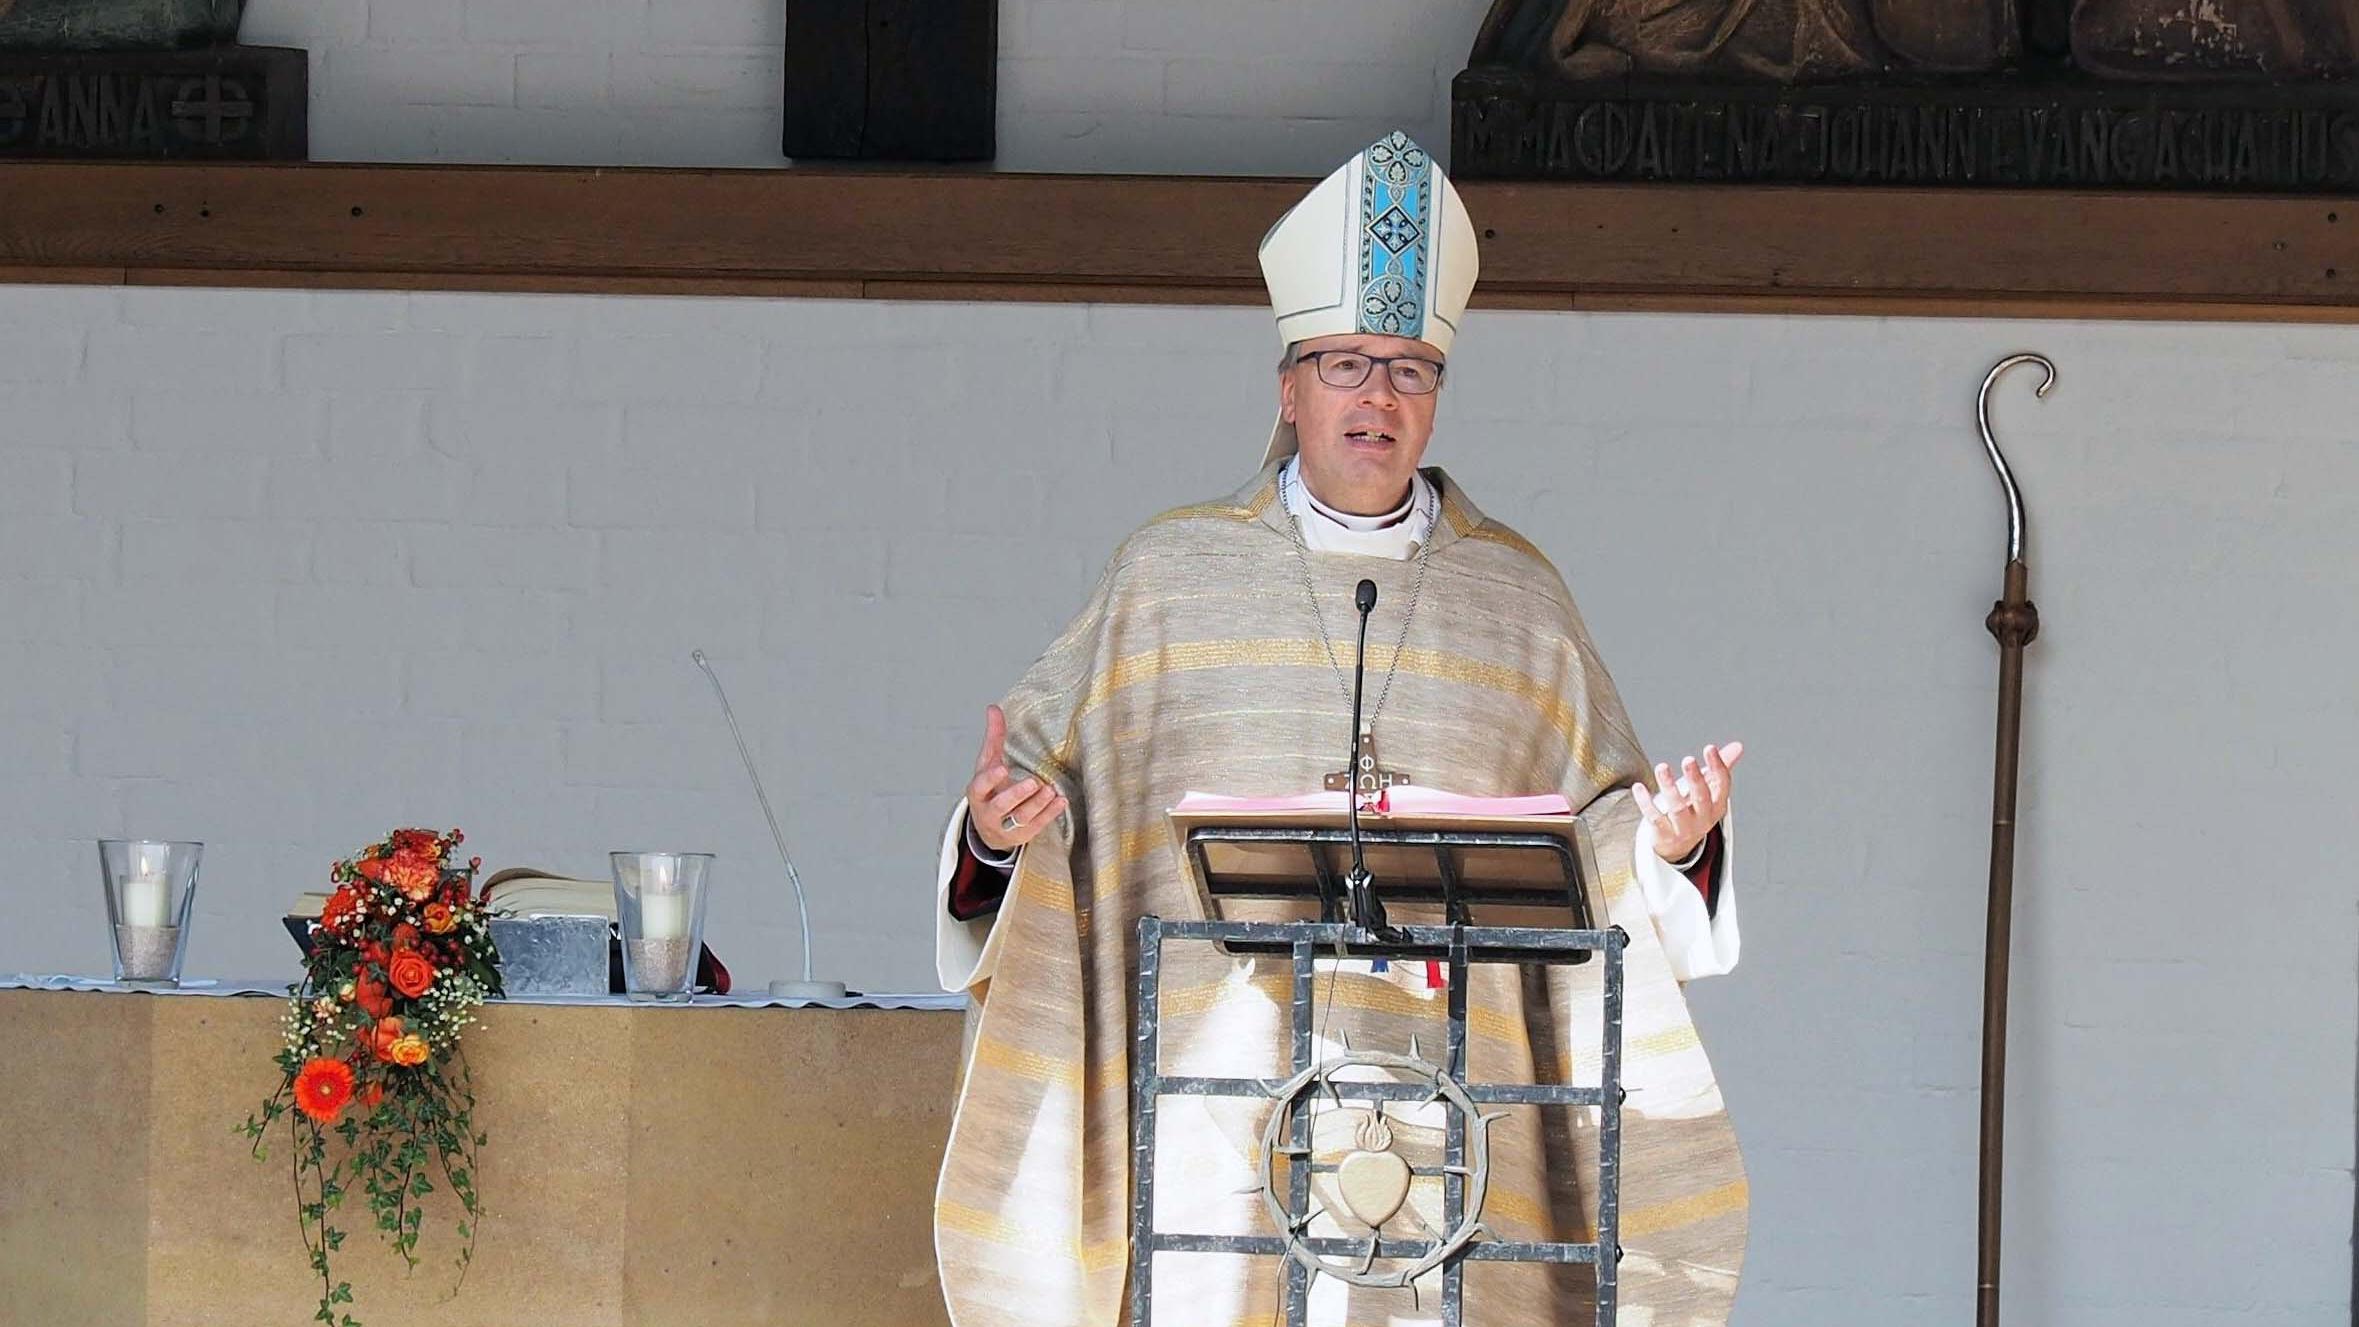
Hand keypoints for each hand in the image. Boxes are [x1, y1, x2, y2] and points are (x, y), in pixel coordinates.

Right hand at [969, 704, 1067, 853]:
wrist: (989, 829)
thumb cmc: (990, 790)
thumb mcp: (988, 764)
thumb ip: (993, 738)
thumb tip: (993, 708)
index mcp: (978, 793)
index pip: (980, 786)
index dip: (990, 779)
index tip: (1002, 768)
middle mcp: (989, 812)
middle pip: (1002, 805)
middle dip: (1017, 794)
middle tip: (1033, 782)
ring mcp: (1006, 826)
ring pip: (1021, 818)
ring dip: (1037, 804)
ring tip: (1050, 790)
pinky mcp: (1023, 835)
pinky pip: (1037, 825)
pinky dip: (1050, 814)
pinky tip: (1061, 801)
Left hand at [1632, 741, 1742, 863]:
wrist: (1678, 847)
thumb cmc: (1694, 812)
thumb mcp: (1709, 793)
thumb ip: (1719, 768)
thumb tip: (1738, 746)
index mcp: (1717, 806)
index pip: (1722, 786)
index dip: (1718, 767)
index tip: (1710, 748)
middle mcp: (1703, 818)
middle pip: (1701, 798)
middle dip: (1695, 779)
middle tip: (1688, 759)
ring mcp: (1683, 828)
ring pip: (1677, 808)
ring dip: (1669, 787)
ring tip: (1662, 767)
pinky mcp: (1664, 834)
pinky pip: (1655, 818)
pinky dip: (1646, 803)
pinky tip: (1639, 787)